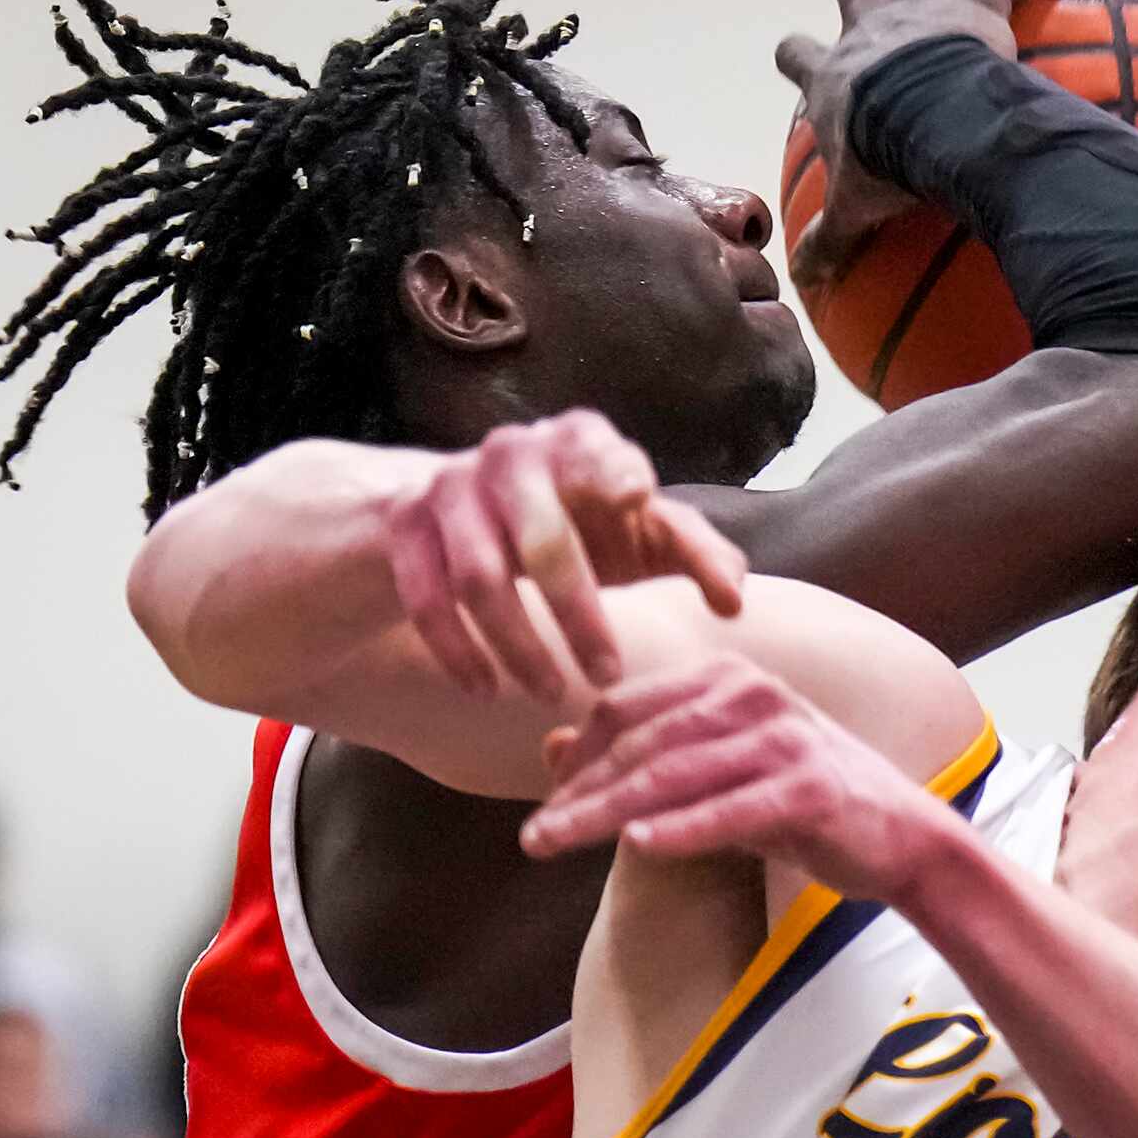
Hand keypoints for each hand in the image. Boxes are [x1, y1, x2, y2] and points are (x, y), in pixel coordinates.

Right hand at [384, 410, 745, 701]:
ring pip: (481, 579)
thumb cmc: (575, 525)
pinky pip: (427, 599)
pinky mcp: (403, 526)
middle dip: (580, 616)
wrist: (455, 508)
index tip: (636, 499)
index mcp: (580, 443)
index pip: (602, 454)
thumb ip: (690, 553)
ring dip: (520, 647)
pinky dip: (459, 652)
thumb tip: (734, 600)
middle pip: (544, 540)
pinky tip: (485, 690)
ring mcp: (450, 487)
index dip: (616, 473)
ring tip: (552, 695)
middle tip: (608, 676)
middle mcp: (512, 453)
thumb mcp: (635, 531)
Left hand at [520, 657, 959, 902]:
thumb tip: (553, 748)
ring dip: (607, 813)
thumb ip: (645, 758)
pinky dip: (682, 828)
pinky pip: (732, 810)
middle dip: (580, 793)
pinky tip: (638, 845)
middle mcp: (755, 696)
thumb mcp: (716, 774)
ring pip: (674, 776)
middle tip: (531, 838)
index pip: (627, 710)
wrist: (901, 835)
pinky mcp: (811, 788)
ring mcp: (785, 739)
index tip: (544, 803)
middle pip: (642, 744)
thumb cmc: (800, 802)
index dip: (579, 758)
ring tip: (557, 844)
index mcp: (729, 680)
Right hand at [776, 0, 1093, 288]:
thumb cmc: (882, 169)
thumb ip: (830, 245)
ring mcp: (925, 8)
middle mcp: (873, 27)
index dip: (797, 54)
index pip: (797, 54)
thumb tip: (803, 286)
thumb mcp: (851, 213)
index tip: (803, 57)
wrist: (921, 126)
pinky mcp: (977, 5)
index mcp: (836, 76)